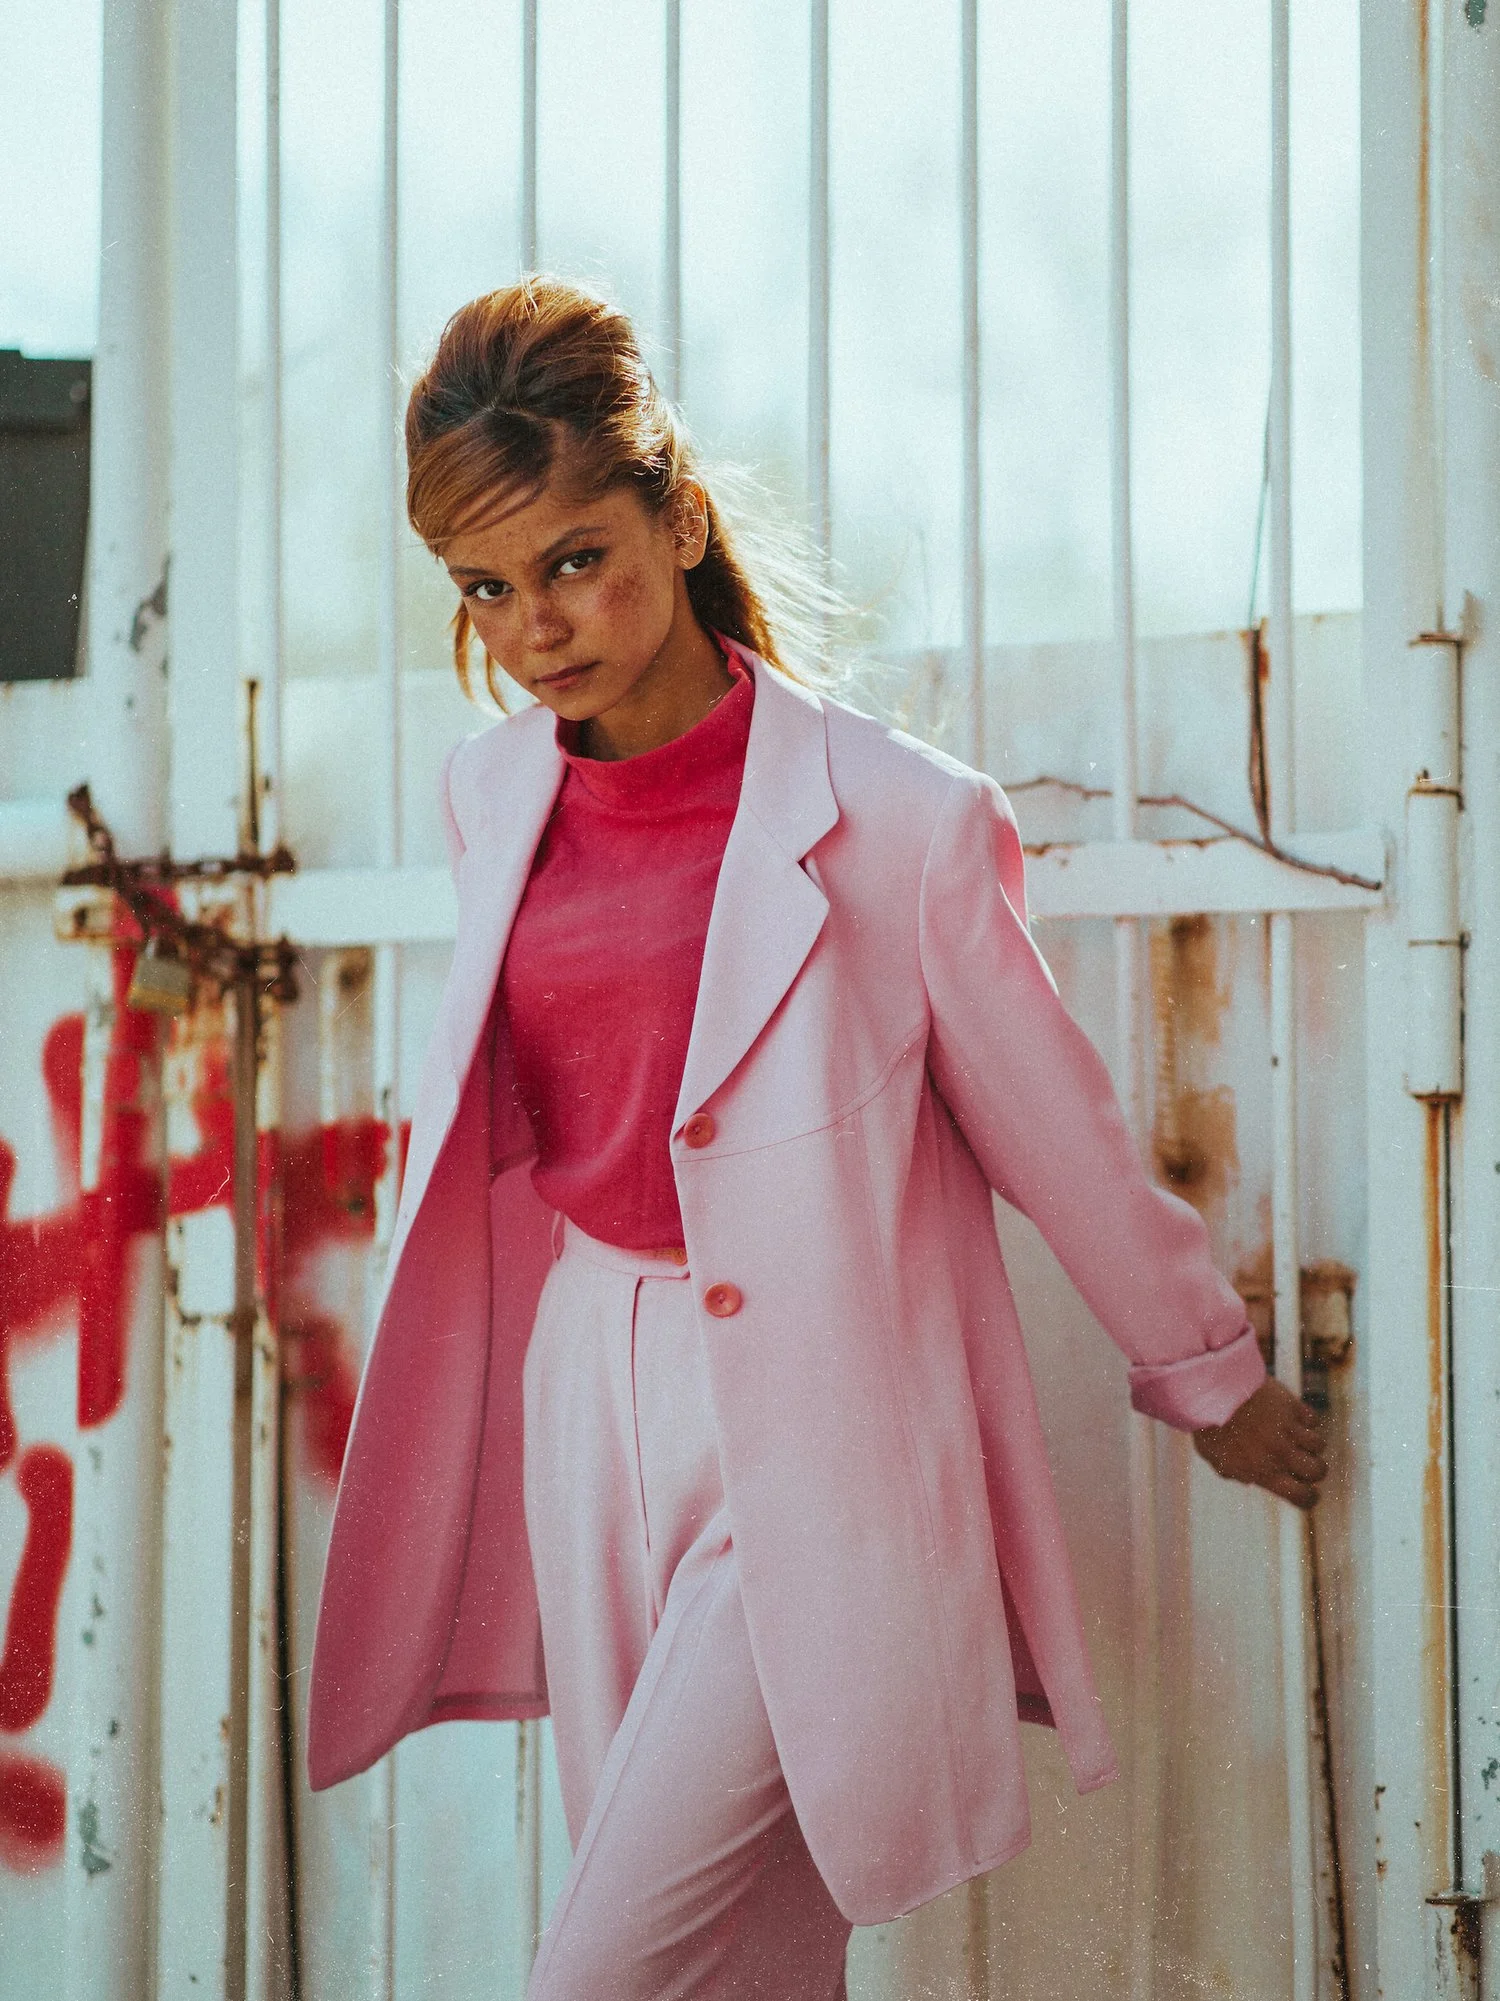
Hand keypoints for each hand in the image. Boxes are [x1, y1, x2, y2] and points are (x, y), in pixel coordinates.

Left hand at [1192, 1379, 1327, 1508]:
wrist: (1212, 1390)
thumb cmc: (1208, 1425)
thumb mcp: (1215, 1458)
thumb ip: (1234, 1472)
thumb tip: (1249, 1480)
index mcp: (1264, 1472)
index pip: (1301, 1496)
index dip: (1309, 1498)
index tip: (1309, 1492)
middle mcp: (1281, 1453)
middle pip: (1318, 1471)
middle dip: (1316, 1470)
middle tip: (1304, 1462)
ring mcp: (1288, 1429)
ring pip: (1319, 1445)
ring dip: (1311, 1444)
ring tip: (1296, 1437)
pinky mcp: (1292, 1406)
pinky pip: (1312, 1419)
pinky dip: (1307, 1420)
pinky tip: (1293, 1418)